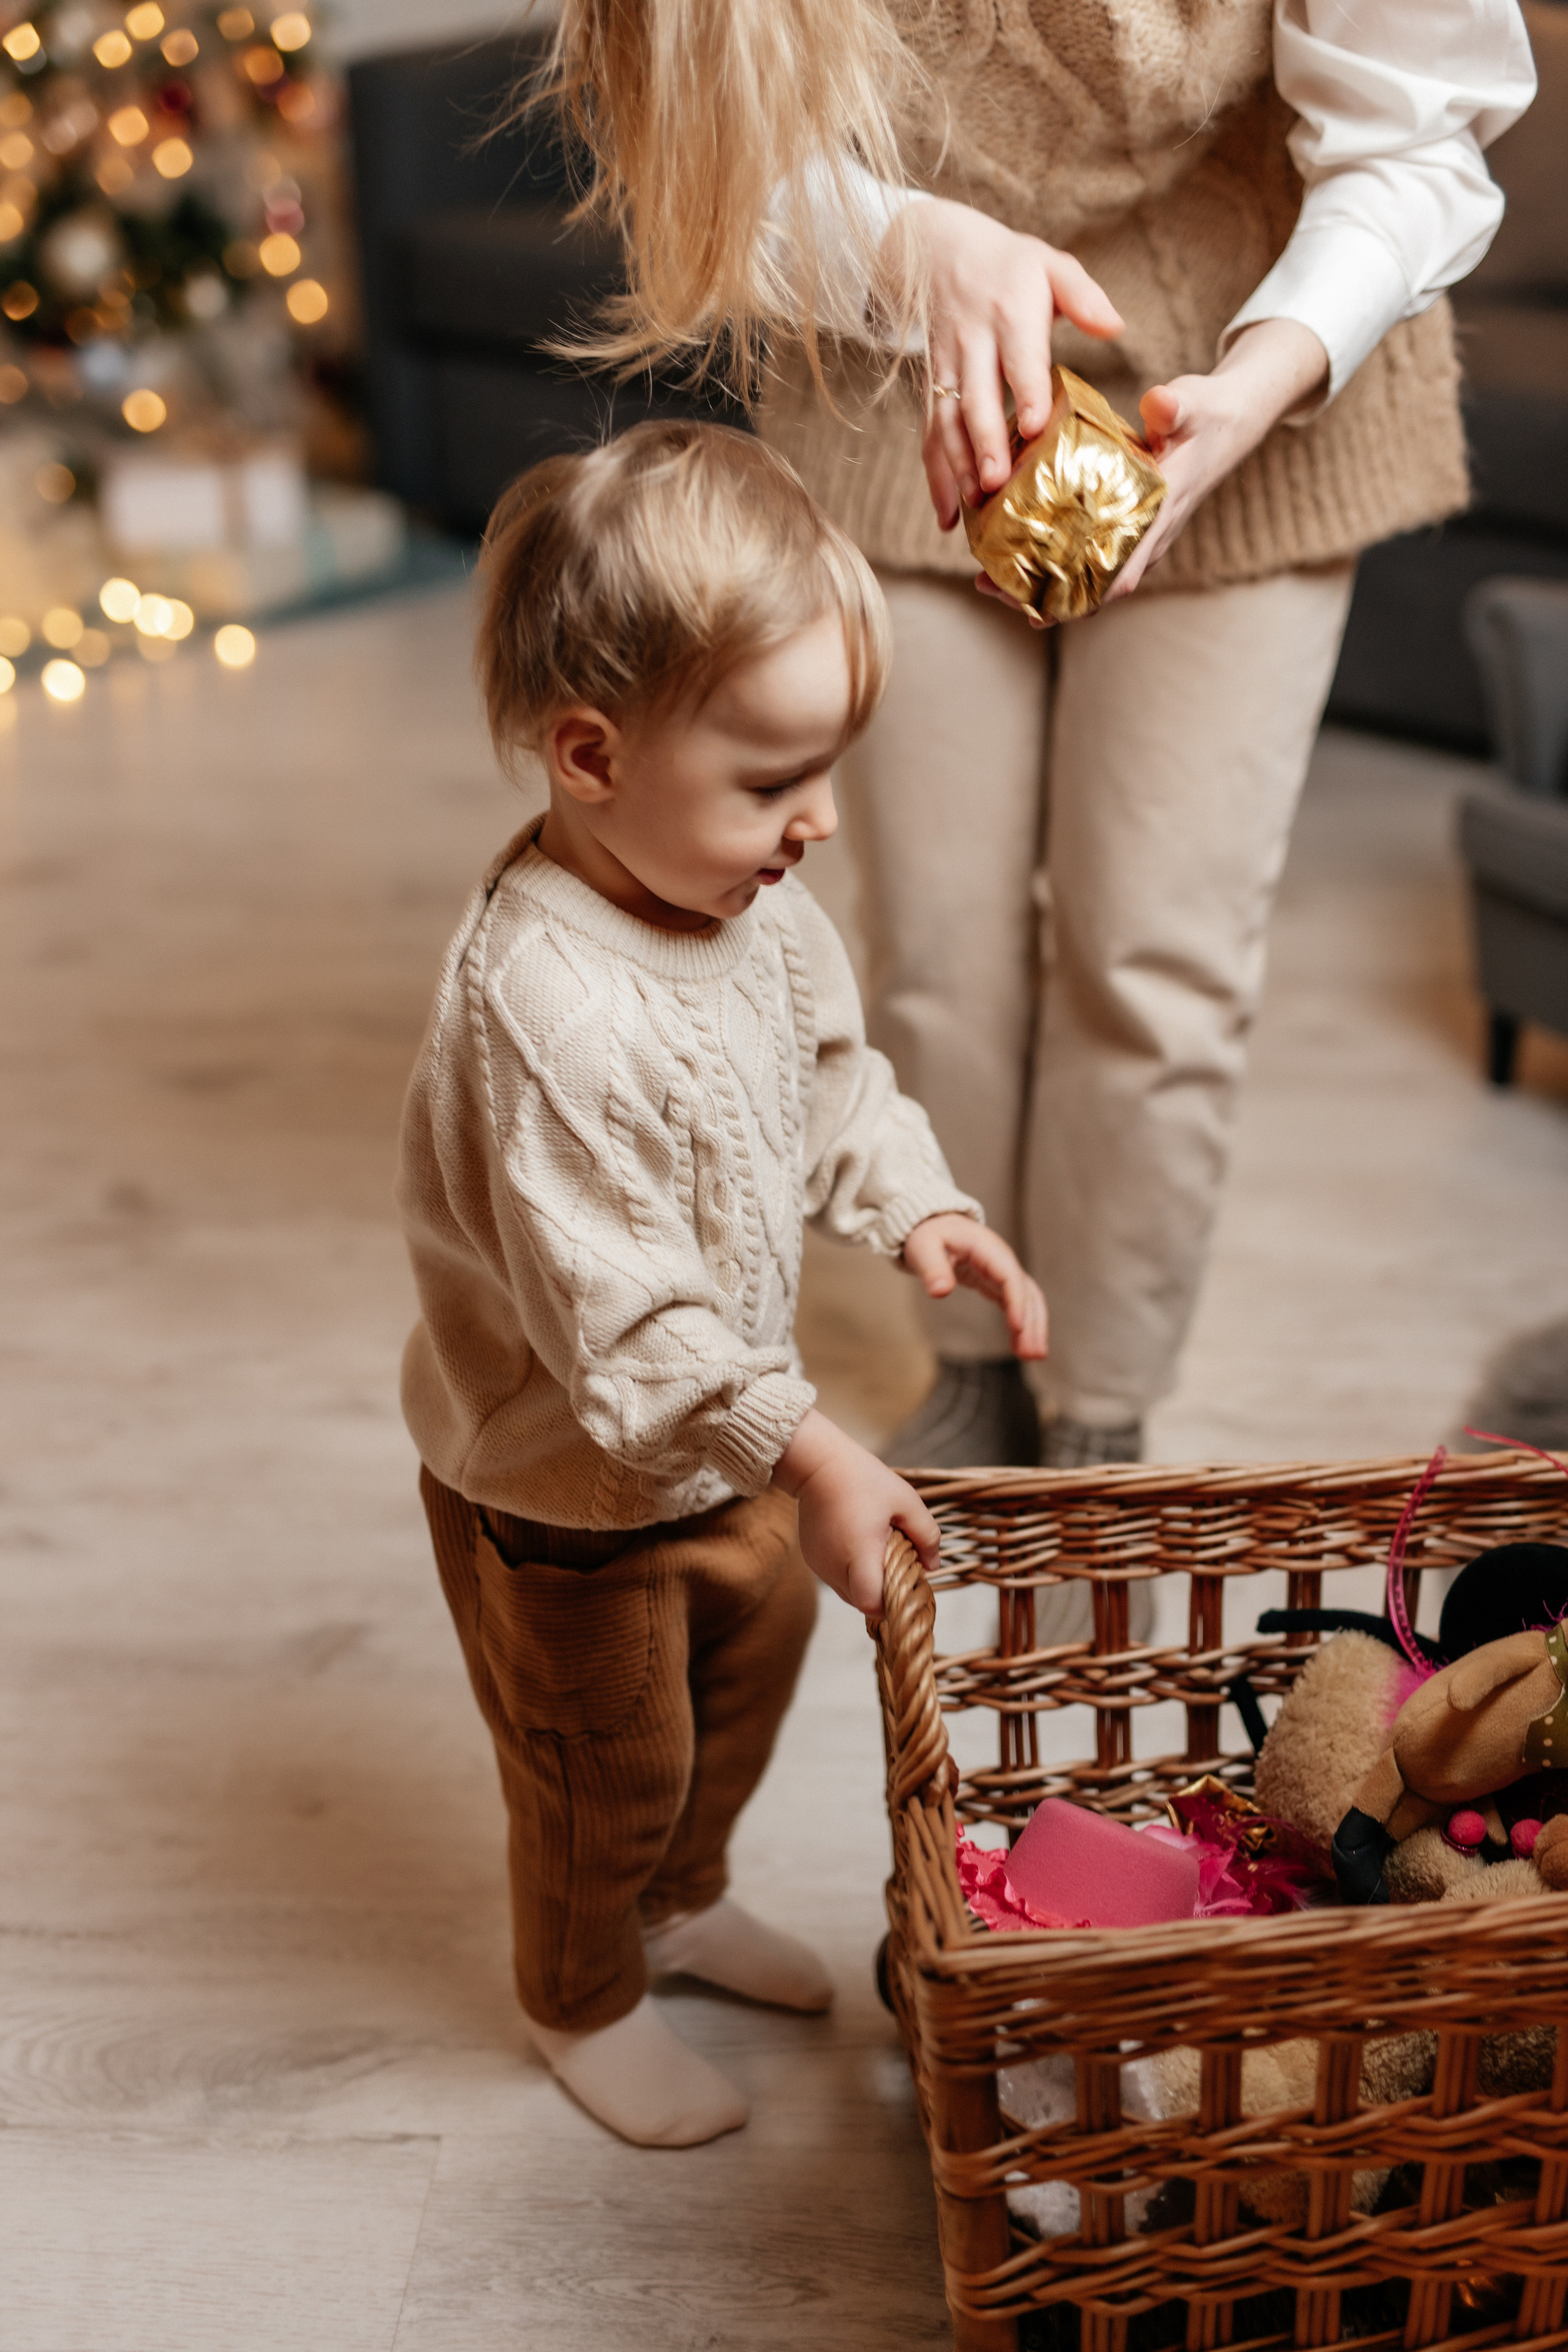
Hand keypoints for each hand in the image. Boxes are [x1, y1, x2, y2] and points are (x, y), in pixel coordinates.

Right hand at [772, 1409, 938, 1622]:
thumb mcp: (906, 1501)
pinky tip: (858, 1544)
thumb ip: (926, 1535)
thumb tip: (932, 1566)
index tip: (906, 1586)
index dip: (892, 1604)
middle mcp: (835, 1566)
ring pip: (849, 1593)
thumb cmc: (863, 1479)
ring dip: (867, 1583)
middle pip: (863, 1603)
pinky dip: (851, 1572)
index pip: (872, 1603)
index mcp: (860, 1553)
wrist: (817, 1464)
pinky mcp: (812, 1560)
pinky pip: (836, 1579)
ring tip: (877, 1550)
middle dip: (884, 1592)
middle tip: (897, 1563)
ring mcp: (820, 1565)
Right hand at [881, 198, 1122, 529]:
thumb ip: (1083, 296)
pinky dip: (935, 477)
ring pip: (946, 421)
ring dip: (956, 466)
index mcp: (1009, 312)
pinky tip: (947, 517)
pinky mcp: (931, 387)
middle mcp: (973, 343)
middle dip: (984, 442)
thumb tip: (1115, 327)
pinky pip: (930, 434)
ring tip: (972, 506)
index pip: (1019, 356)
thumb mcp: (1050, 265)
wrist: (939, 251)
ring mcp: (947, 368)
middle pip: (975, 397)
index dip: (1025, 391)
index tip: (1035, 428)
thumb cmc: (1011, 266)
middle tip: (995, 483)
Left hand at [900, 1214, 1046, 1360]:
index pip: (1009, 1275)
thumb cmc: (928, 1235)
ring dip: (1033, 1327)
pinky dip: (1021, 1325)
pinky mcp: (997, 1283)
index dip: (1016, 1300)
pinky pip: (1016, 1305)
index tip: (1017, 1327)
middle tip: (1032, 1353)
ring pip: (1027, 1300)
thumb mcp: (923, 1248)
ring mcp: (1002, 1272)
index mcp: (986, 1248)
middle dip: (1032, 1321)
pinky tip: (1019, 1348)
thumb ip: (932, 1269)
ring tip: (1032, 1356)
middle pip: (1026, 1291)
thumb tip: (940, 1292)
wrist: (932, 1225)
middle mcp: (1001, 1259)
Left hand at [968, 315, 1329, 628]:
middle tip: (993, 590)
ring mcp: (1137, 538)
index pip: (1125, 568)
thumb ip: (1174, 407)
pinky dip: (1054, 564)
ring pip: (1088, 578)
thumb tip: (1159, 403)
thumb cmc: (1206, 414)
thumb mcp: (1193, 404)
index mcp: (1160, 514)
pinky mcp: (1127, 529)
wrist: (1227, 423)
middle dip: (1045, 596)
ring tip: (990, 583)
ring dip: (1042, 585)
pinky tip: (1015, 556)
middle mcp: (1147, 537)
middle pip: (1094, 587)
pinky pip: (1089, 558)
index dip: (1084, 594)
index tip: (1041, 606)